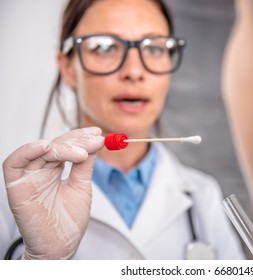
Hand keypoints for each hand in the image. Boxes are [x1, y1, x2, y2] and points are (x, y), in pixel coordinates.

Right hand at [2, 127, 103, 258]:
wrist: (61, 246)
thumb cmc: (69, 221)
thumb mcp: (81, 186)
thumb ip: (84, 165)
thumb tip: (94, 142)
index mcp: (53, 170)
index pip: (65, 146)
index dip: (80, 137)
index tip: (98, 133)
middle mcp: (40, 170)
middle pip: (55, 145)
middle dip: (76, 141)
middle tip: (95, 140)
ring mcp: (28, 177)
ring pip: (39, 150)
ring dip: (61, 147)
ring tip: (81, 152)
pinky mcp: (16, 186)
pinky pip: (14, 162)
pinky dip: (28, 151)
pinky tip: (47, 147)